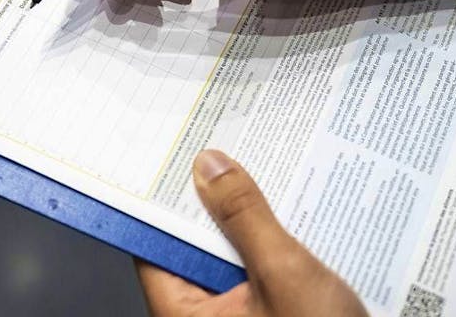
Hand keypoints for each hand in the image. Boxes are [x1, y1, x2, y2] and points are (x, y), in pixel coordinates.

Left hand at [136, 150, 366, 316]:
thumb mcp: (283, 274)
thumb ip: (245, 217)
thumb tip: (211, 169)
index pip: (157, 245)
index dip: (166, 200)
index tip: (178, 158)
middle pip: (198, 246)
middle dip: (218, 204)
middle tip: (232, 154)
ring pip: (234, 256)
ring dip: (253, 223)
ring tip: (271, 179)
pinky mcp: (269, 316)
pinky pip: (261, 272)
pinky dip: (275, 245)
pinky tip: (298, 219)